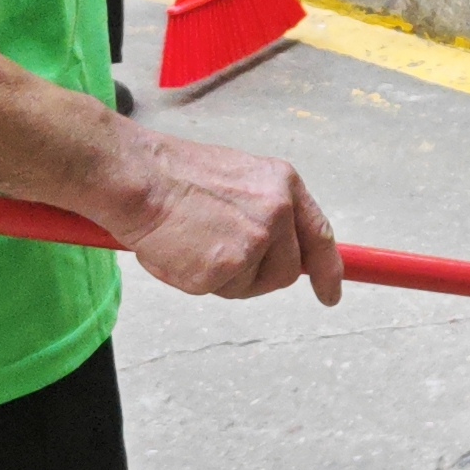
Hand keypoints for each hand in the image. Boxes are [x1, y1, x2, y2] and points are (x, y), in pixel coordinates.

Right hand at [97, 126, 344, 302]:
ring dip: (226, 277)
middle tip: (220, 258)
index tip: (330, 293)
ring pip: (253, 285)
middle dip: (258, 275)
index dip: (328, 270)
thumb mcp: (238, 180)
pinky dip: (196, 280)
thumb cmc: (174, 175)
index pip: (319, 235)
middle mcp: (278, 211)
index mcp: (283, 185)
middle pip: (287, 270)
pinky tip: (180, 251)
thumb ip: (264, 211)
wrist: (138, 176)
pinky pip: (219, 290)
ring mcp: (255, 240)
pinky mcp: (227, 266)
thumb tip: (276, 248)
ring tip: (195, 245)